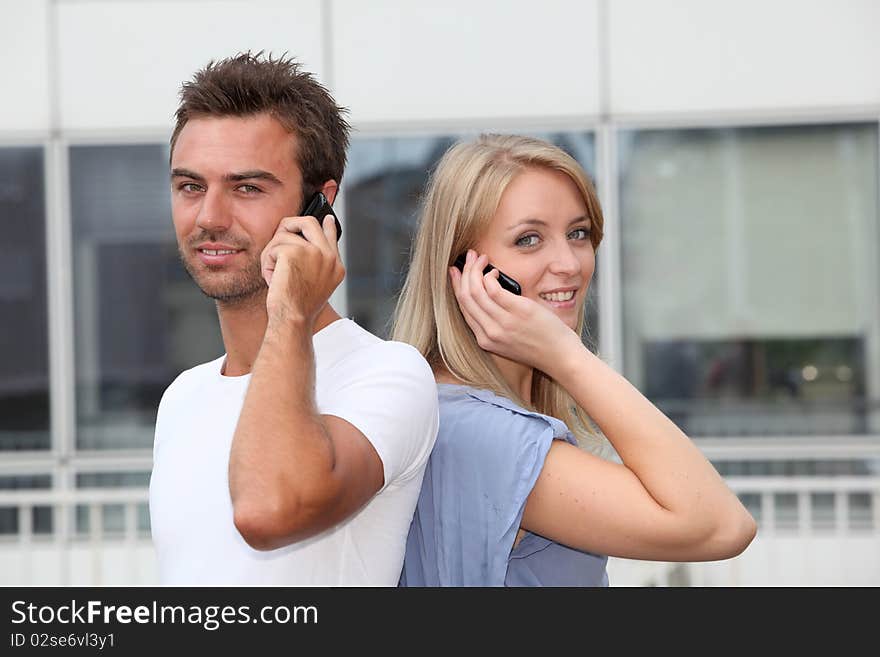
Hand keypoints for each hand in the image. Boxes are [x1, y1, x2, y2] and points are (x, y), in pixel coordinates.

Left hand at [261, 213, 343, 326]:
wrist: (293, 319)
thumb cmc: (298, 308)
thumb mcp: (315, 284)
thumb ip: (315, 263)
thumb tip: (301, 244)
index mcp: (336, 266)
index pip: (332, 236)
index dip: (328, 226)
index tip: (327, 219)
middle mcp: (328, 257)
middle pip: (309, 223)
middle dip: (290, 225)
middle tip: (280, 233)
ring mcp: (314, 252)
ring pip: (284, 235)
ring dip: (272, 253)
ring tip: (274, 274)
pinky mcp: (294, 252)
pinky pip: (273, 247)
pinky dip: (267, 263)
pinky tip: (272, 278)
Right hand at [449, 250, 582, 375]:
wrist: (560, 357)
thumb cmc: (539, 345)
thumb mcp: (509, 340)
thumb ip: (496, 322)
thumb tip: (489, 293)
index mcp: (485, 340)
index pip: (464, 308)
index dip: (457, 286)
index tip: (456, 273)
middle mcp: (490, 332)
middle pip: (466, 297)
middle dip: (463, 273)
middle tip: (468, 258)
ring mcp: (503, 322)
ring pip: (476, 290)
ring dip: (475, 269)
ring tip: (481, 258)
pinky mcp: (518, 311)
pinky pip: (493, 289)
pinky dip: (489, 276)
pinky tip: (494, 272)